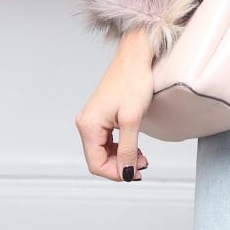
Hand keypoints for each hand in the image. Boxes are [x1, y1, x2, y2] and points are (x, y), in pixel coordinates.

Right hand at [75, 29, 154, 181]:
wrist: (136, 56)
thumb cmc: (133, 80)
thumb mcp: (133, 120)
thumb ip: (128, 150)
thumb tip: (127, 173)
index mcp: (88, 125)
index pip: (96, 164)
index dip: (116, 173)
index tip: (136, 174)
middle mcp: (86, 123)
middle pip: (99, 158)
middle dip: (120, 166)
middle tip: (143, 166)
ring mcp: (93, 118)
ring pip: (104, 150)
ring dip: (121, 157)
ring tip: (142, 157)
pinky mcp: (102, 114)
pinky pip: (107, 139)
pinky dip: (120, 147)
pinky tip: (134, 147)